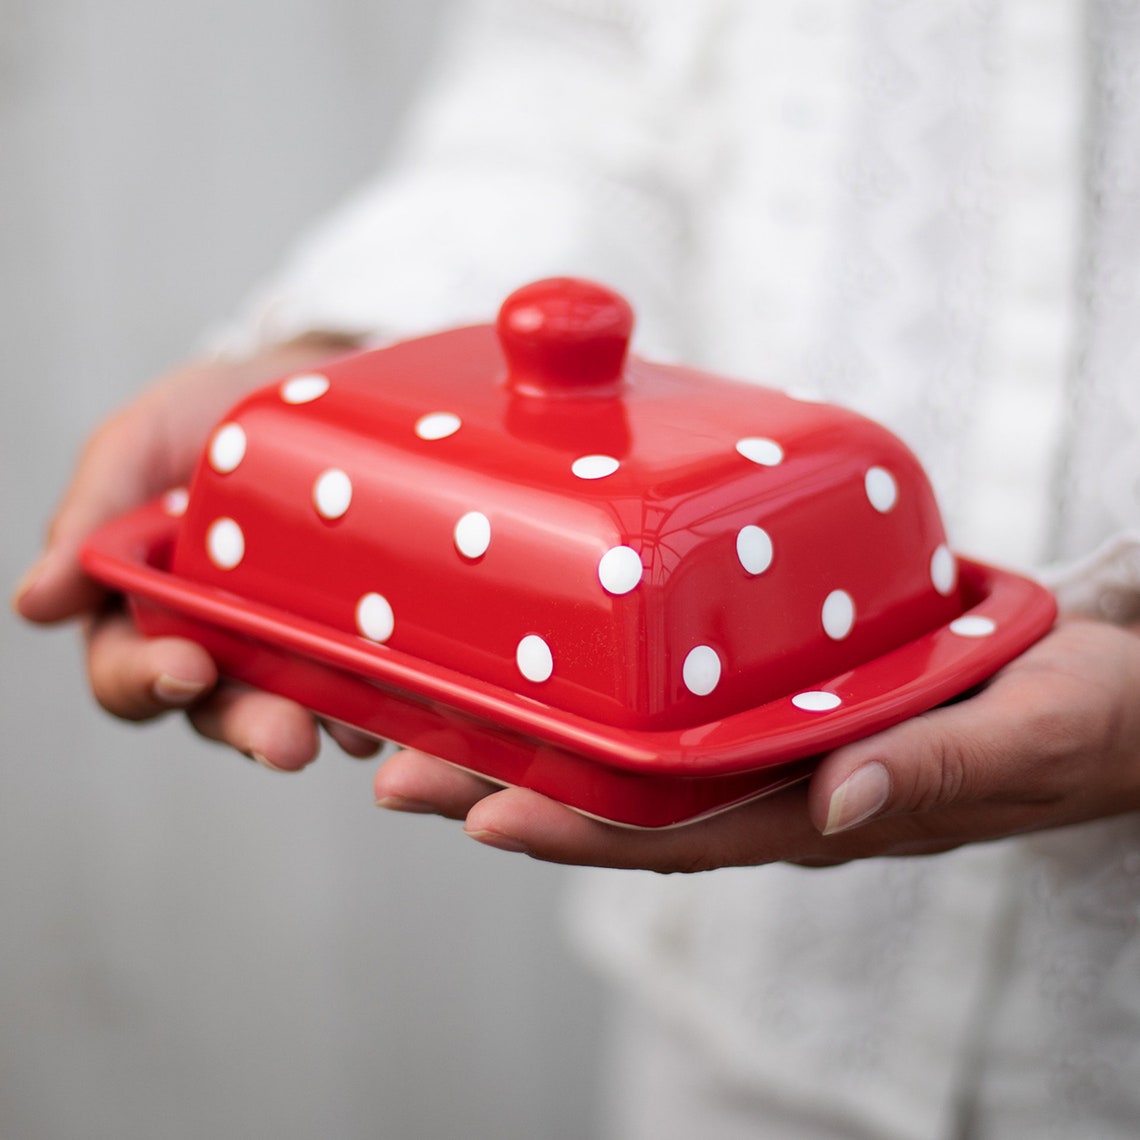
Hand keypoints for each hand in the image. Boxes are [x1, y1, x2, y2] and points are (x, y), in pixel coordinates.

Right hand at [12, 336, 379, 769]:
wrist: (315, 383)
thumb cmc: (214, 413)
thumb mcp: (146, 438)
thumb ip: (93, 508)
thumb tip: (36, 603)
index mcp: (145, 605)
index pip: (127, 669)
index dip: (148, 680)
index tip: (187, 669)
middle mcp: (216, 639)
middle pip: (216, 709)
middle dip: (249, 726)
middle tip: (287, 740)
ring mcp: (289, 643)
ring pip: (294, 706)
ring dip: (320, 725)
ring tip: (354, 733)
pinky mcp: (354, 637)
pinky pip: (365, 684)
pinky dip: (380, 699)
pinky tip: (402, 704)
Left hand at [373, 617, 1139, 869]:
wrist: (1106, 686)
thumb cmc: (1086, 715)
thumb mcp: (1036, 734)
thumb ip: (948, 768)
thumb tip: (843, 799)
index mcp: (832, 807)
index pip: (686, 832)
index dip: (581, 831)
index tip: (480, 817)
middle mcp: (784, 781)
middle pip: (629, 799)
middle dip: (516, 786)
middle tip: (400, 764)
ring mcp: (778, 739)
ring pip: (638, 752)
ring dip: (538, 738)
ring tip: (432, 713)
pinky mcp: (784, 689)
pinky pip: (680, 701)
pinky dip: (607, 692)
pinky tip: (551, 663)